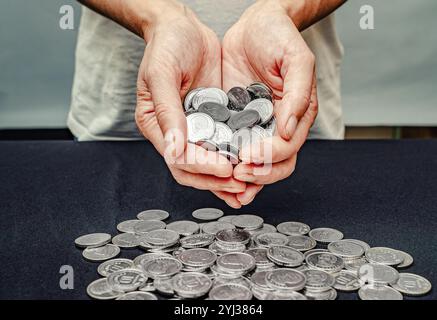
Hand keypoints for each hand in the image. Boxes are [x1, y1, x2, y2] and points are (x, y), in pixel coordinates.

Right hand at [135, 1, 244, 207]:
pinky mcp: (211, 121)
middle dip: (215, 180)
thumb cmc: (167, 45)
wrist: (183, 28)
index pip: (177, 158)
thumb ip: (167, 111)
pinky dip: (234, 160)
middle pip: (192, 170)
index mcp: (156, 124)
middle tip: (241, 185)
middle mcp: (174, 132)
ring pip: (208, 164)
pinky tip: (249, 167)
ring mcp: (194, 128)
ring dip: (226, 178)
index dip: (202, 167)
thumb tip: (174, 149)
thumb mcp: (162, 73)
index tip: (225, 168)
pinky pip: (222, 146)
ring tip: (248, 186)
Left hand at [222, 0, 318, 203]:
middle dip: (257, 174)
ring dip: (242, 178)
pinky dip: (225, 160)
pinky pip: (231, 145)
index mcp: (296, 115)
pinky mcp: (235, 120)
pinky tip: (214, 167)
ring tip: (226, 184)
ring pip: (253, 162)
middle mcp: (277, 125)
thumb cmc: (278, 37)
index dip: (269, 156)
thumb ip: (298, 94)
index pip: (287, 147)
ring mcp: (255, 125)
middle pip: (274, 164)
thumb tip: (289, 129)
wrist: (254, 25)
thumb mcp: (296, 59)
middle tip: (236, 174)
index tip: (248, 155)